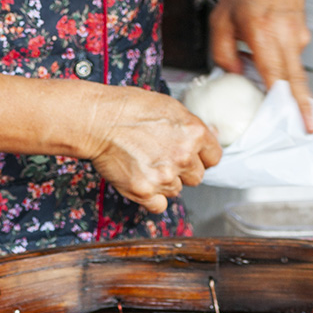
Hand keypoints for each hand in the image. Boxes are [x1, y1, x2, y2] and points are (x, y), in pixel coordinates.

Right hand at [83, 85, 222, 213]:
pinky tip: (142, 179)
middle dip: (183, 170)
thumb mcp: (170, 107)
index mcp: (194, 133)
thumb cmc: (129, 109)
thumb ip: (191, 126)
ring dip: (164, 182)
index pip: (213, 157)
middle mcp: (183, 157)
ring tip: (146, 163)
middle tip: (163, 157)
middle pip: (197, 177)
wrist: (98, 120)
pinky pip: (159, 205)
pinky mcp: (145, 191)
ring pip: (176, 190)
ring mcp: (165, 176)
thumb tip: (207, 136)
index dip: (201, 157)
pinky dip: (151, 197)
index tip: (193, 156)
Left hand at [210, 0, 312, 130]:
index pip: (277, 75)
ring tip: (270, 83)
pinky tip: (268, 54)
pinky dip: (281, 64)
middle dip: (304, 108)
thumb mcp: (220, 20)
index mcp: (262, 32)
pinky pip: (291, 58)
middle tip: (310, 130)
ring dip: (284, 83)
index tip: (298, 122)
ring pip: (293, 70)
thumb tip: (234, 78)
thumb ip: (222, 52)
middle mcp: (285, 35)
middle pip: (297, 80)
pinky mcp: (304, 34)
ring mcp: (298, 34)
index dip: (287, 101)